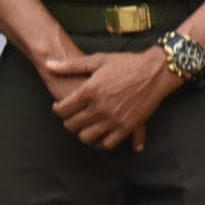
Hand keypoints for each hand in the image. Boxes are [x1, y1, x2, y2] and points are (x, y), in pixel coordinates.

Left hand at [39, 45, 175, 149]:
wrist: (157, 71)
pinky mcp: (127, 127)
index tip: (60, 107)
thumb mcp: (98, 60)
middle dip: (69, 122)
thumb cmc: (127, 63)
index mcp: (89, 91)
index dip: (58, 109)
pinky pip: (108, 144)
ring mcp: (114, 119)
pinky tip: (100, 137)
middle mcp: (99, 107)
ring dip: (83, 134)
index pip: (62, 110)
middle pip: (72, 125)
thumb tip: (48, 63)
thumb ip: (71, 65)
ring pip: (87, 137)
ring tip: (85, 127)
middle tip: (72, 118)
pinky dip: (101, 143)